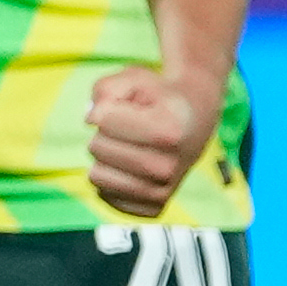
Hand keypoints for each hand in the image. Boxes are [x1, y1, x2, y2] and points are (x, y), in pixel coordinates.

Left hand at [84, 65, 214, 217]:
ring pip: (97, 176)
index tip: (125, 108)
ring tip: (126, 147)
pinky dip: (110, 179)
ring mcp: (163, 191)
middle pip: (97, 148)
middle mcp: (168, 166)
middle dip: (102, 133)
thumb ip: (106, 89)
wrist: (196, 120)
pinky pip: (105, 196)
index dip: (105, 108)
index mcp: (169, 130)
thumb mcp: (135, 78)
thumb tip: (90, 119)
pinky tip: (129, 166)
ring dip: (103, 158)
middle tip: (126, 128)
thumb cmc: (159, 97)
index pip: (102, 120)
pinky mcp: (154, 207)